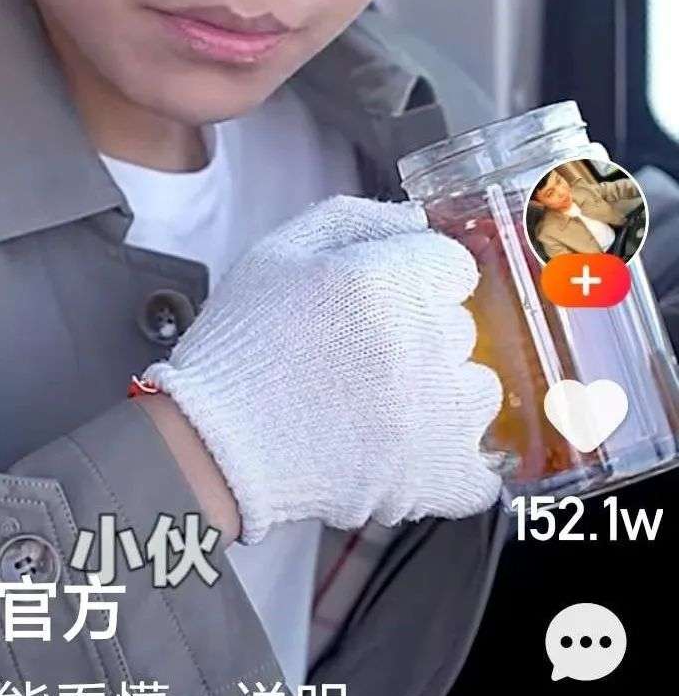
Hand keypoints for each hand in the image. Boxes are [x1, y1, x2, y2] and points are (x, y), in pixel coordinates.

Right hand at [138, 196, 502, 542]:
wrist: (214, 447)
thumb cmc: (239, 348)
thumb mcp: (276, 253)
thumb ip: (352, 218)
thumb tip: (415, 218)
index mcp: (390, 281)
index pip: (455, 266)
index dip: (418, 280)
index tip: (387, 304)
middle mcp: (426, 343)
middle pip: (464, 327)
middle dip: (424, 337)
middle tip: (364, 359)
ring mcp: (440, 413)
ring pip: (479, 392)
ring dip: (444, 398)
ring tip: (383, 410)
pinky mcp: (441, 476)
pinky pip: (481, 469)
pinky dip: (452, 468)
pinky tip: (408, 456)